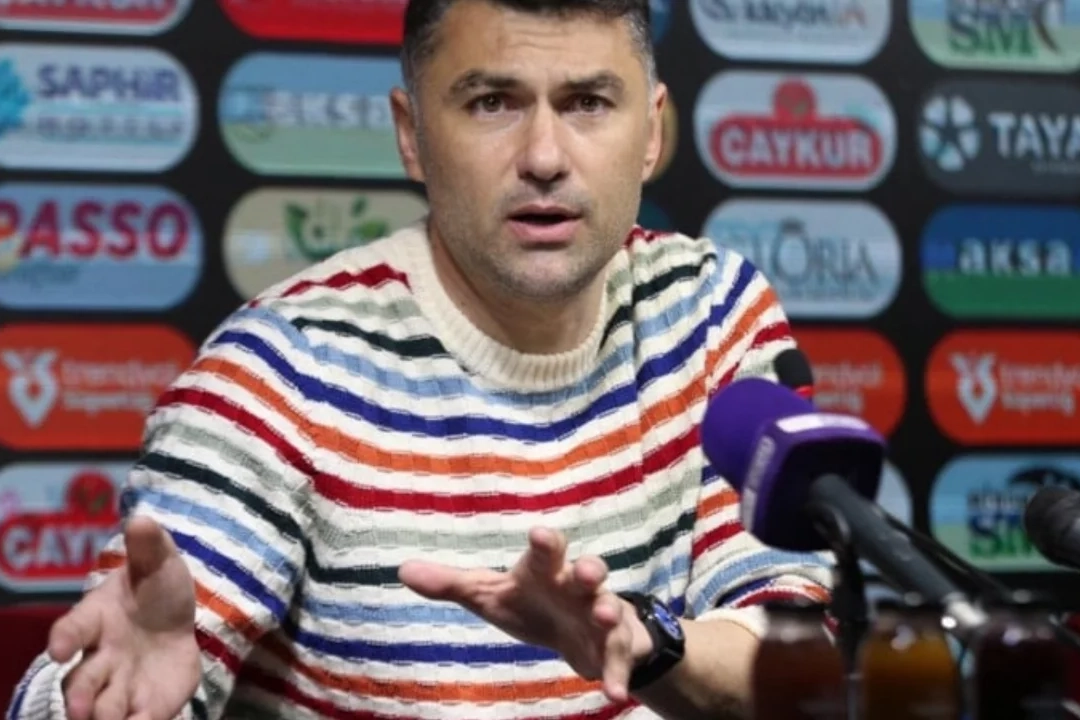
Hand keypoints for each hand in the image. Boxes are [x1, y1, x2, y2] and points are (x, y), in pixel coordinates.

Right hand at [48, 516, 200, 719]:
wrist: (177, 621)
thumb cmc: (156, 589)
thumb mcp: (159, 562)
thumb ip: (149, 546)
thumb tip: (141, 519)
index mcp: (97, 618)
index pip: (74, 628)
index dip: (64, 637)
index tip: (58, 648)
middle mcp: (101, 657)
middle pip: (82, 679)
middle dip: (79, 695)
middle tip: (80, 710)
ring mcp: (121, 684)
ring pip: (103, 708)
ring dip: (103, 718)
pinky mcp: (146, 705)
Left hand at [399, 527, 650, 702]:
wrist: (582, 630)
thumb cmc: (531, 602)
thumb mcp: (490, 595)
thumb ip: (451, 584)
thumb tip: (402, 569)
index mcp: (545, 571)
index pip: (546, 551)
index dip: (545, 543)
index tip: (539, 535)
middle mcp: (576, 586)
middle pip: (587, 571)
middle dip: (589, 569)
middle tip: (586, 572)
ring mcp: (600, 612)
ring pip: (608, 608)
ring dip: (607, 612)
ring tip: (602, 616)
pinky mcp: (615, 644)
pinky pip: (618, 657)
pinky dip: (616, 673)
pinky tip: (613, 691)